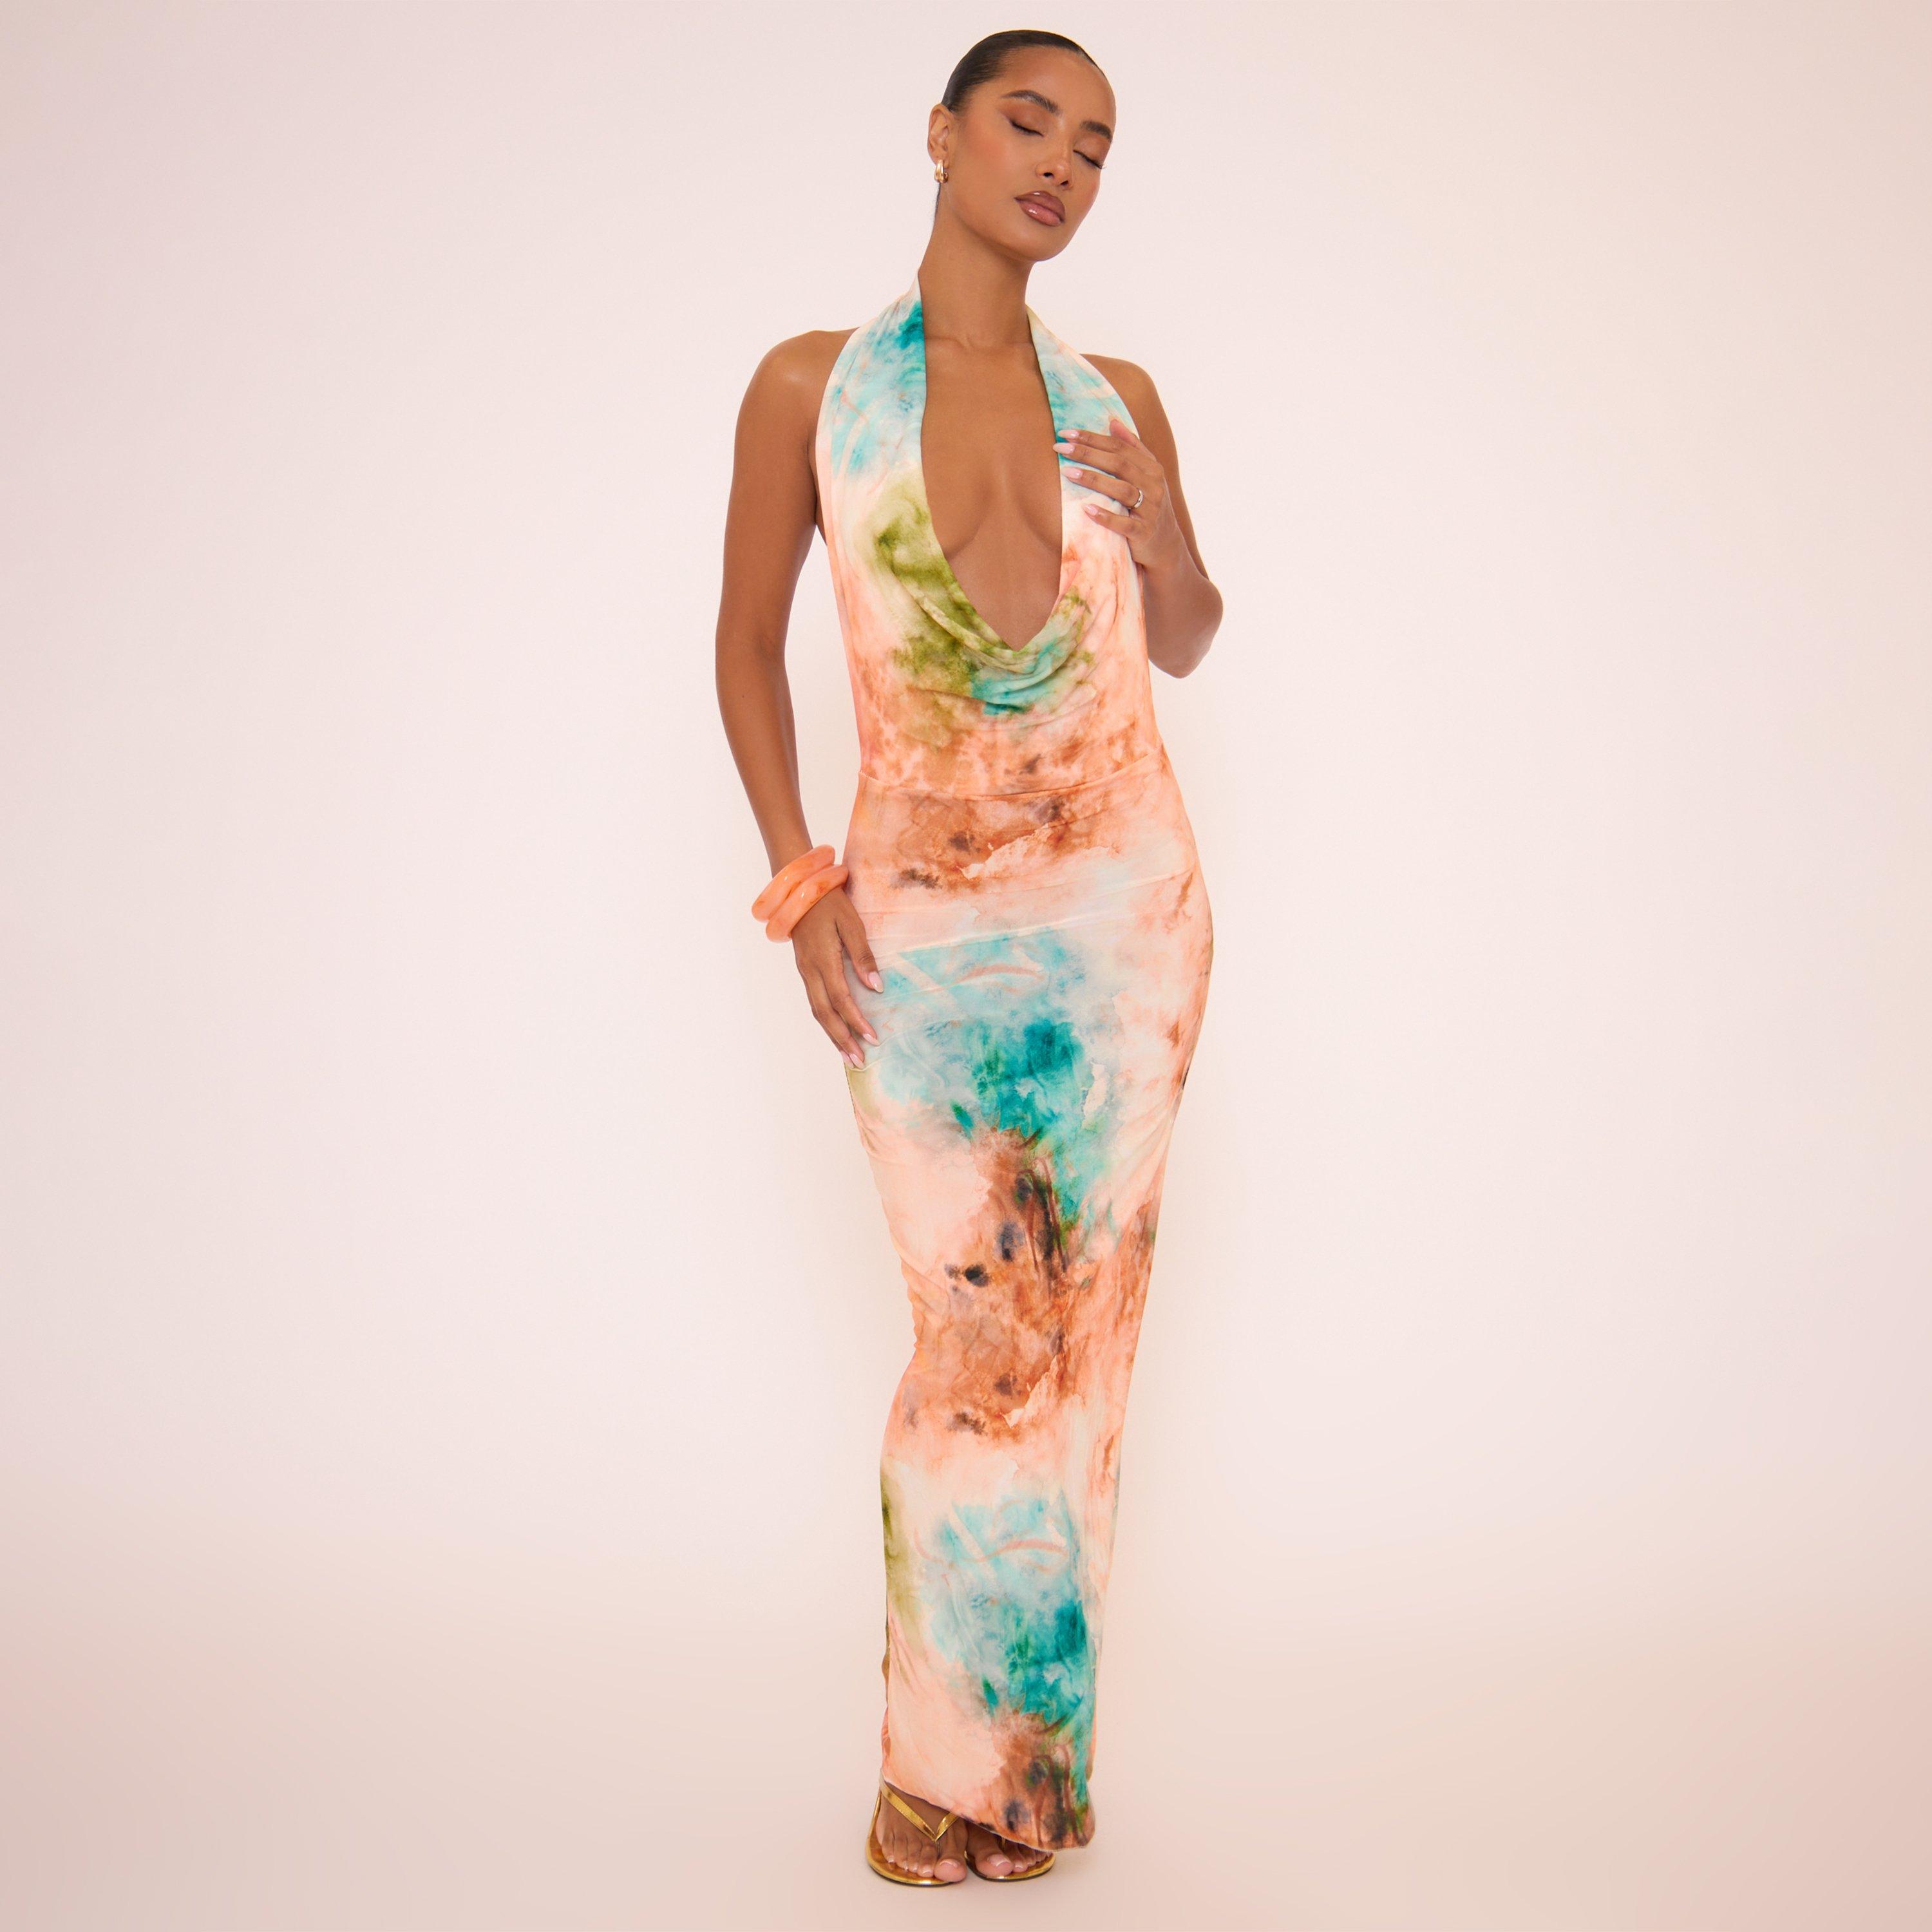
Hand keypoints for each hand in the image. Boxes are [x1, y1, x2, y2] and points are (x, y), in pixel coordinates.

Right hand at [790, 887, 881, 1067]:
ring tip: (848, 1056)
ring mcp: (804, 971)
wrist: (798, 888)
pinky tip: (836, 1030)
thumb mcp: (851, 923)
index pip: (841, 999)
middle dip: (842, 1040)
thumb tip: (877, 988)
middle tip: (859, 1061)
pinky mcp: (804, 969)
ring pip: (817, 1011)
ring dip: (832, 1035)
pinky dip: (826, 1021)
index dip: (856, 1021)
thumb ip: (863, 955)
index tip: (873, 1038)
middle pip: (824, 1014)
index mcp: (823, 959)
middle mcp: (810, 970)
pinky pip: (814, 1002)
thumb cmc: (829, 901)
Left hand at [1056, 416, 1185, 574]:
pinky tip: (1087, 509)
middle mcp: (1153, 485)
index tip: (1066, 433)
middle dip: (1087, 453)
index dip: (1092, 438)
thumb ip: (1132, 448)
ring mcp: (1150, 509)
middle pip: (1119, 463)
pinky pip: (1124, 523)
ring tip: (1068, 472)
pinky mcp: (1144, 532)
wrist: (1164, 546)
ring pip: (1122, 489)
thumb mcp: (1146, 475)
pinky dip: (1106, 516)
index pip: (1119, 446)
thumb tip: (1113, 422)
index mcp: (1151, 467)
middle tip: (1060, 448)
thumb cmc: (1148, 507)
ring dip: (1093, 479)